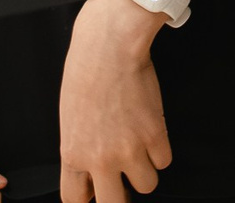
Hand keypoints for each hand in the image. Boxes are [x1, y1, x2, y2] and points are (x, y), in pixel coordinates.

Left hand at [58, 0, 171, 201]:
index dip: (88, 197)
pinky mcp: (155, 135)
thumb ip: (80, 150)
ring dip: (144, 169)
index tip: (96, 191)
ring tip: (138, 147)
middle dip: (119, 194)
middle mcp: (101, 159)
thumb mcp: (70, 119)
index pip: (75, 200)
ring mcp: (130, 150)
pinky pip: (164, 161)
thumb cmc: (85, 73)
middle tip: (122, 180)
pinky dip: (160, 149)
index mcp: (73, 154)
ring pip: (146, 185)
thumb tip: (91, 171)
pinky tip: (149, 130)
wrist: (109, 47)